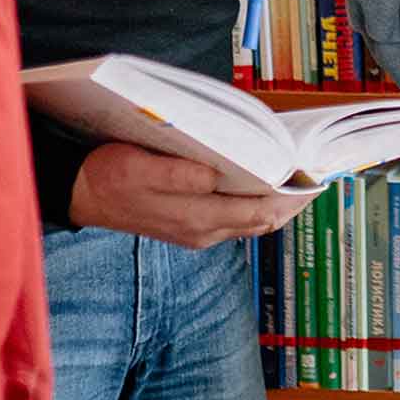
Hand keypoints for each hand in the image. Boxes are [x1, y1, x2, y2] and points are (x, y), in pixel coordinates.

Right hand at [68, 143, 315, 247]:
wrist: (81, 194)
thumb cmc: (110, 175)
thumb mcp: (141, 167)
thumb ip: (180, 175)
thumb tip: (217, 175)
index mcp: (198, 217)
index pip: (262, 212)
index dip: (292, 197)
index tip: (318, 179)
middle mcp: (204, 231)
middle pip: (264, 220)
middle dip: (293, 200)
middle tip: (318, 174)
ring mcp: (199, 232)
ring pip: (252, 221)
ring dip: (275, 202)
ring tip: (297, 176)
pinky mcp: (191, 226)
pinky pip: (236, 218)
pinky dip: (255, 203)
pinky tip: (261, 182)